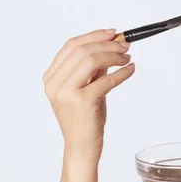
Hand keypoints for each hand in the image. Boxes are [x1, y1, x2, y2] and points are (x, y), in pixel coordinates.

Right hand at [43, 29, 134, 163]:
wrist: (81, 148)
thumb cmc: (84, 119)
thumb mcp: (87, 88)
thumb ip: (93, 68)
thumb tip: (111, 45)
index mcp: (51, 78)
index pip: (71, 46)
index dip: (93, 36)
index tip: (113, 33)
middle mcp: (54, 84)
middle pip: (82, 50)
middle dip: (107, 44)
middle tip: (125, 45)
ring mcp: (66, 93)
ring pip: (91, 60)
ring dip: (113, 55)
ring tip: (127, 58)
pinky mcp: (82, 102)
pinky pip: (105, 80)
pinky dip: (121, 73)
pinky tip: (130, 70)